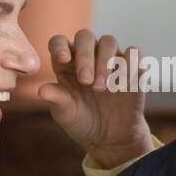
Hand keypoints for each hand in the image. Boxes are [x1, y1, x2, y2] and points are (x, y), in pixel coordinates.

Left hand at [38, 29, 151, 170]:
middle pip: (85, 36)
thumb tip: (41, 91)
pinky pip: (134, 54)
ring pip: (109, 41)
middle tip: (86, 80)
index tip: (63, 59)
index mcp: (66, 63)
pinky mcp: (132, 68)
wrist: (111, 138)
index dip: (60, 46)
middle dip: (85, 55)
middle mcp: (88, 56)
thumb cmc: (83, 122)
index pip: (59, 42)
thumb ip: (57, 100)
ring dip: (105, 61)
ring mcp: (111, 60)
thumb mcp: (66, 115)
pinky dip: (130, 63)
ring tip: (101, 87)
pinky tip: (123, 84)